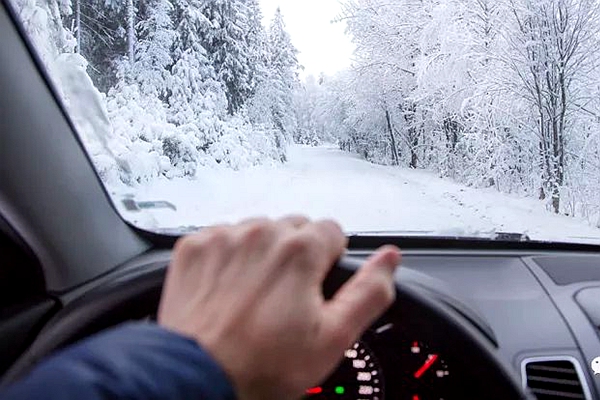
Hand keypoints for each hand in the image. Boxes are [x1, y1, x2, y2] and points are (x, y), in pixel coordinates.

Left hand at [158, 217, 399, 399]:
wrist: (198, 377)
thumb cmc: (263, 365)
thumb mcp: (333, 338)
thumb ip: (368, 292)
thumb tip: (390, 259)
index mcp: (301, 250)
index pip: (331, 231)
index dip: (328, 261)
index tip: (314, 286)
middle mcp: (262, 233)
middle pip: (295, 228)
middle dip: (296, 255)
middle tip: (285, 296)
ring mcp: (224, 237)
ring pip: (258, 230)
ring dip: (262, 253)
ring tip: (254, 294)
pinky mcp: (194, 246)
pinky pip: (223, 237)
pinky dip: (228, 256)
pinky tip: (227, 289)